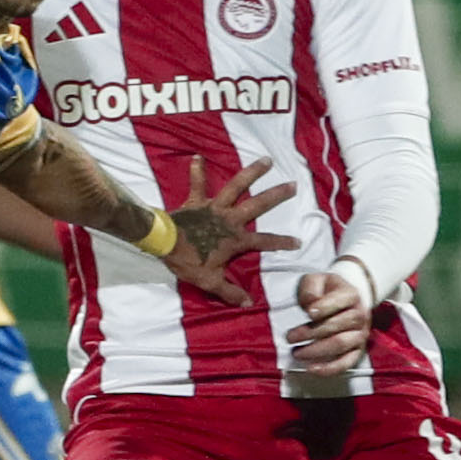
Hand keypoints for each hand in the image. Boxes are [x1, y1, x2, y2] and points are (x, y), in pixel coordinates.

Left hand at [155, 158, 299, 308]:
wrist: (163, 244)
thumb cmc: (187, 262)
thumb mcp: (210, 281)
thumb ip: (230, 292)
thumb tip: (249, 303)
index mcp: (235, 239)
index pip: (264, 242)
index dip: (282, 243)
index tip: (298, 241)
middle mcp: (229, 219)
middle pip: (258, 205)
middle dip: (277, 195)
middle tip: (293, 184)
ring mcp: (214, 207)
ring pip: (236, 186)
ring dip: (252, 172)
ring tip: (266, 161)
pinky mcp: (196, 201)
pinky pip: (197, 183)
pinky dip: (197, 171)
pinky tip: (196, 156)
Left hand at [285, 264, 373, 376]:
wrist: (345, 299)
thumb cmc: (327, 291)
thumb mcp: (316, 280)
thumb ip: (311, 287)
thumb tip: (311, 303)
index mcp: (351, 295)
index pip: (340, 301)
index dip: (324, 307)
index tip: (308, 312)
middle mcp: (360, 315)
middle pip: (336, 326)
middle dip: (311, 333)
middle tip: (290, 337)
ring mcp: (360, 334)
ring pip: (340, 345)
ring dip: (316, 351)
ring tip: (297, 352)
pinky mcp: (357, 350)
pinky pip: (346, 362)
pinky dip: (330, 368)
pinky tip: (312, 369)